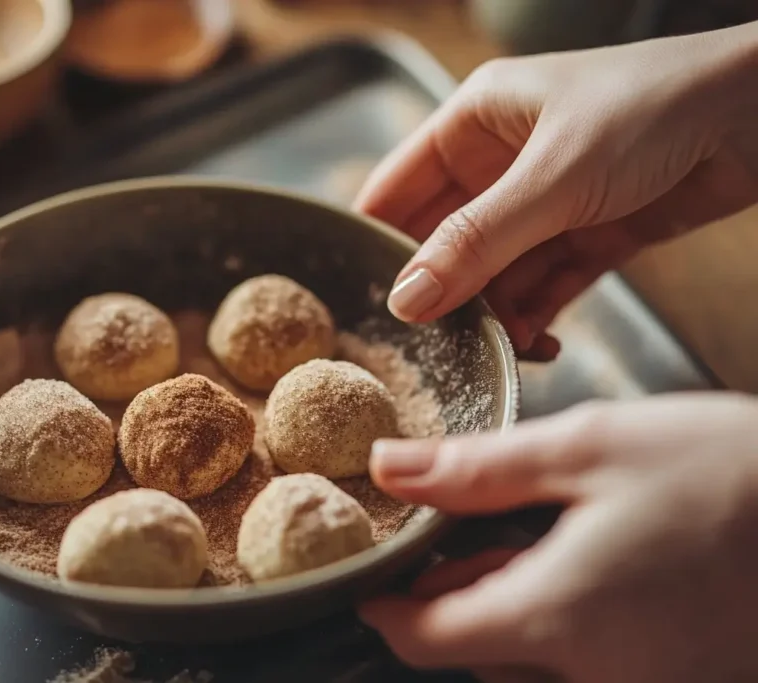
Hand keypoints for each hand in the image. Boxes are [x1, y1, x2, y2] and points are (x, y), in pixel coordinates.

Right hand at [355, 23, 757, 359]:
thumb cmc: (654, 107)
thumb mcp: (552, 176)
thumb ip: (476, 243)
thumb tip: (407, 300)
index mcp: (474, 123)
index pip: (396, 188)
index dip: (374, 242)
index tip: (358, 300)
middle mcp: (501, 163)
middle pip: (443, 241)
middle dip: (439, 291)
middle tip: (430, 343)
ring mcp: (545, 202)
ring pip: (494, 272)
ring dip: (491, 313)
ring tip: (490, 350)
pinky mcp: (589, 234)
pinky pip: (543, 286)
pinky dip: (535, 318)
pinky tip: (534, 344)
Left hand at [359, 394, 757, 682]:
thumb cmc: (731, 476)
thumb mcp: (591, 448)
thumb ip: (478, 469)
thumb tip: (390, 470)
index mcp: (555, 616)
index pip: (426, 639)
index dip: (387, 609)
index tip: (372, 579)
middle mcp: (596, 672)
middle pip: (477, 650)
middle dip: (450, 599)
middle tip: (452, 537)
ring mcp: (645, 681)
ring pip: (533, 660)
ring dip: (507, 609)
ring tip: (522, 539)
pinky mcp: (681, 675)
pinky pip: (592, 663)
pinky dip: (565, 622)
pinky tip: (583, 563)